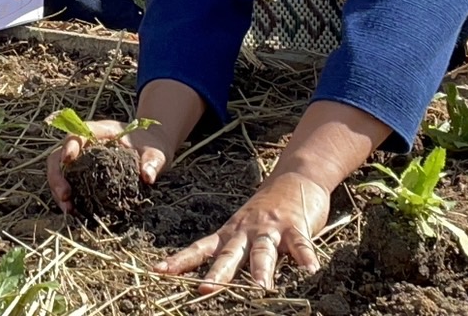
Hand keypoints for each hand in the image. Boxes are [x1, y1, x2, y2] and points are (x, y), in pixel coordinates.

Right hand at [46, 118, 174, 212]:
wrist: (151, 149)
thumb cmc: (152, 147)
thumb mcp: (157, 153)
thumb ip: (152, 162)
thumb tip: (147, 177)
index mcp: (100, 132)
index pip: (78, 134)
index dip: (70, 144)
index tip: (69, 159)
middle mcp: (85, 144)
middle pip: (59, 155)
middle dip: (57, 176)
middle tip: (65, 196)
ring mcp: (82, 160)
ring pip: (59, 171)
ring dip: (58, 190)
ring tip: (68, 209)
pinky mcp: (84, 175)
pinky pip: (69, 184)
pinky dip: (67, 197)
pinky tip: (74, 212)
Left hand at [156, 171, 330, 292]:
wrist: (294, 178)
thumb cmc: (265, 211)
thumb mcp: (242, 229)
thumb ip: (232, 252)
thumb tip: (210, 282)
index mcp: (229, 233)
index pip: (200, 249)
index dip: (179, 261)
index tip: (158, 272)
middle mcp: (246, 231)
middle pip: (229, 255)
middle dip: (217, 274)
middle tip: (205, 289)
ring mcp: (270, 229)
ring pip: (264, 252)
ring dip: (260, 270)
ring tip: (260, 289)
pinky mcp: (295, 226)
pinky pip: (300, 244)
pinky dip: (305, 257)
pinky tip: (309, 270)